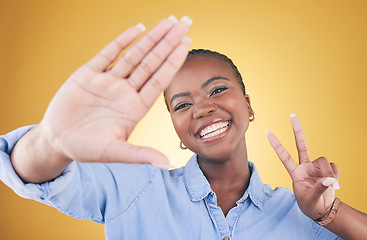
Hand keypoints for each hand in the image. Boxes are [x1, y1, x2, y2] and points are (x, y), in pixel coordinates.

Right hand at [38, 16, 191, 165]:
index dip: (173, 61)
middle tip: (184, 23)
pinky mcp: (89, 75)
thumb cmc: (87, 148)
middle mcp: (126, 91)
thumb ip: (139, 155)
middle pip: (152, 62)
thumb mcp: (114, 152)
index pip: (159, 80)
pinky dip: (122, 41)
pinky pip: (108, 54)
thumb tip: (166, 164)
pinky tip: (137, 29)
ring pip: (134, 55)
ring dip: (151, 38)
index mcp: (135, 107)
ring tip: (168, 21)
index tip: (187, 44)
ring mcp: (109, 81)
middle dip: (168, 43)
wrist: (57, 141)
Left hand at [266, 114, 338, 219]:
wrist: (322, 209)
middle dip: (297, 130)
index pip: (284, 157)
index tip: (268, 132)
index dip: (277, 145)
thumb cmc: (310, 204)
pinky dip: (335, 177)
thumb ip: (319, 189)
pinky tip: (333, 184)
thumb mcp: (311, 199)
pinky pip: (333, 167)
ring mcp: (316, 167)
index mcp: (295, 172)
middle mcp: (305, 166)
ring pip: (324, 160)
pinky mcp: (328, 170)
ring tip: (329, 185)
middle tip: (292, 115)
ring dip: (328, 173)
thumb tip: (328, 179)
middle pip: (301, 145)